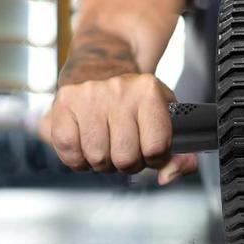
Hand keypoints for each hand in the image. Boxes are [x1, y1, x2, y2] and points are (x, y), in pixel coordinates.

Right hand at [48, 73, 197, 184]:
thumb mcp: (165, 115)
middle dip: (128, 163)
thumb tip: (169, 175)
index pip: (157, 146)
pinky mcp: (64, 103)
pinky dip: (78, 159)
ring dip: (103, 162)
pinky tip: (87, 146)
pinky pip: (70, 151)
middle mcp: (119, 90)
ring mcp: (89, 96)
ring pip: (97, 158)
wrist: (101, 68)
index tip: (151, 151)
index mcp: (149, 91)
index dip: (155, 158)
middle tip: (127, 150)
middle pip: (125, 157)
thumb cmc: (135, 99)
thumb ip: (179, 152)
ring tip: (108, 146)